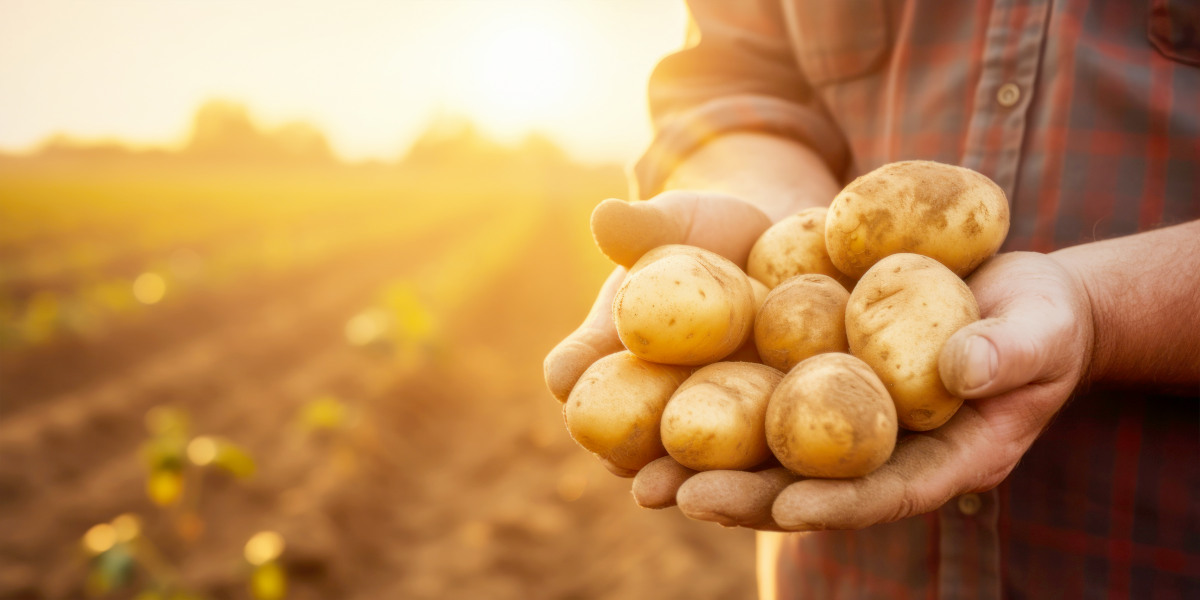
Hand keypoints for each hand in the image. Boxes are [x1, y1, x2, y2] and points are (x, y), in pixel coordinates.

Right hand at [542, 190, 774, 474]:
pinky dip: (782, 478)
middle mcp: (661, 407)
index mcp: (616, 364)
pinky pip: (781, 461)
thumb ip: (641, 230)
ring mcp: (722, 425)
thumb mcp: (672, 225)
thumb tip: (603, 215)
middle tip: (646, 486)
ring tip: (706, 502)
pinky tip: (794, 491)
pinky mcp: (783, 429)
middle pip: (644, 449)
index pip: (587, 386)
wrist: (773, 241)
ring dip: (708, 492)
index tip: (576, 403)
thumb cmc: (702, 232)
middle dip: (647, 470)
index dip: (581, 395)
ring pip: (710, 469)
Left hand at [634, 251, 1095, 530]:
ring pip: (772, 455)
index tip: (784, 505)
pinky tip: (659, 408)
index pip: (885, 493)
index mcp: (944, 460)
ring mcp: (845, 422)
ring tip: (640, 473)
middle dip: (741, 497)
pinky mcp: (819, 383)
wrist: (1012, 294)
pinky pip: (764, 404)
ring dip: (708, 466)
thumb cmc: (1041, 319)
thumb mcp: (1040, 329)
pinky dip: (716, 411)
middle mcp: (882, 453)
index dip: (836, 503)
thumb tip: (961, 368)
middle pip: (807, 485)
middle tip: (673, 496)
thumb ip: (1011, 352)